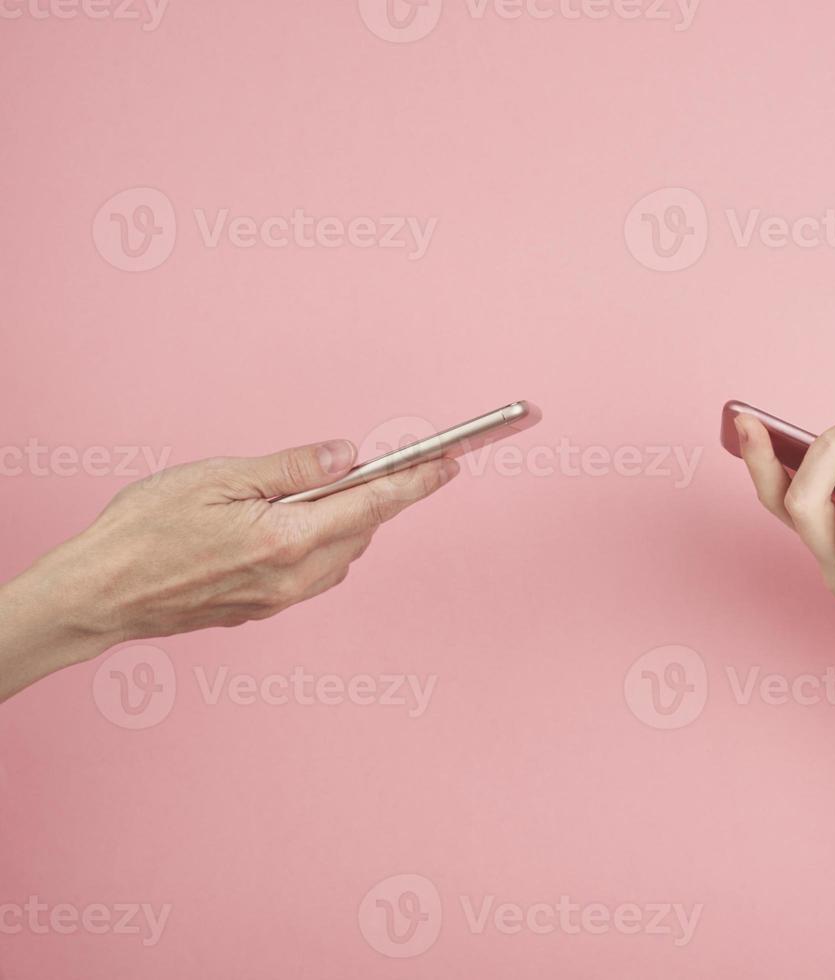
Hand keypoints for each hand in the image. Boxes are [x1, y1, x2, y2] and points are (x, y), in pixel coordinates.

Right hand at [25, 439, 458, 652]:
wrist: (97, 596)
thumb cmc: (144, 530)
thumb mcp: (218, 477)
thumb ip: (291, 468)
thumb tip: (347, 456)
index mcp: (287, 540)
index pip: (373, 505)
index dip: (417, 482)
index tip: (450, 463)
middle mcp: (294, 578)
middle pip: (362, 529)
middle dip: (376, 495)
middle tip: (382, 462)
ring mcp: (281, 600)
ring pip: (342, 553)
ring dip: (344, 520)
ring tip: (318, 490)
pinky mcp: (265, 610)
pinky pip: (315, 572)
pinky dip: (320, 543)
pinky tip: (292, 523)